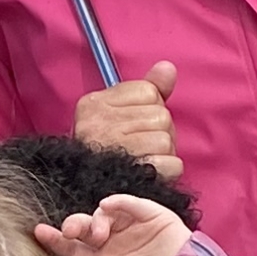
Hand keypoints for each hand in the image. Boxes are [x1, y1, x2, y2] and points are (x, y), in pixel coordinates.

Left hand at [36, 193, 196, 255]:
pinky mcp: (150, 216)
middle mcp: (113, 244)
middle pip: (83, 228)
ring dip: (95, 219)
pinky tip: (108, 207)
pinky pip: (129, 203)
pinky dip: (117, 202)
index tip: (39, 232)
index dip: (55, 240)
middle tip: (71, 232)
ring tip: (100, 234)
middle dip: (74, 226)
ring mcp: (131, 228)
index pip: (72, 249)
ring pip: (103, 213)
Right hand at [75, 62, 182, 181]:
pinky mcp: (133, 174)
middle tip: (141, 145)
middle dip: (158, 132)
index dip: (149, 109)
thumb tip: (168, 68)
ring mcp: (115, 150)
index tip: (134, 124)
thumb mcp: (117, 110)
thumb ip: (148, 86)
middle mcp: (100, 125)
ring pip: (166, 140)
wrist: (83, 187)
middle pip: (160, 116)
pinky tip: (151, 171)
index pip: (148, 92)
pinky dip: (168, 170)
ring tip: (144, 158)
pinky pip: (172, 164)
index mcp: (95, 104)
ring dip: (162, 152)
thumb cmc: (103, 148)